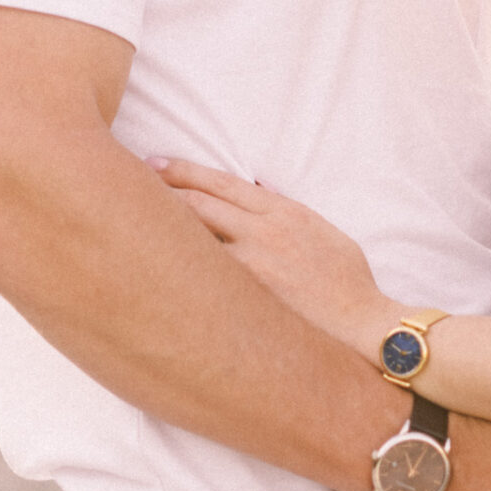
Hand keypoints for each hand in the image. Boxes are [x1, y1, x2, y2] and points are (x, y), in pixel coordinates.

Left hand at [150, 161, 391, 358]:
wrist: (361, 327)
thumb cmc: (349, 284)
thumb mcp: (327, 233)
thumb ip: (289, 210)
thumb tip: (260, 190)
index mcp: (284, 212)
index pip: (222, 183)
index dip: (185, 171)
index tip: (157, 163)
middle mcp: (263, 232)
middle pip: (198, 202)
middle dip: (162, 190)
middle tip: (129, 184)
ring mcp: (251, 265)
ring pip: (193, 236)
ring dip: (161, 225)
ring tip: (128, 219)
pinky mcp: (244, 297)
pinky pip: (201, 275)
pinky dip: (175, 266)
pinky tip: (149, 266)